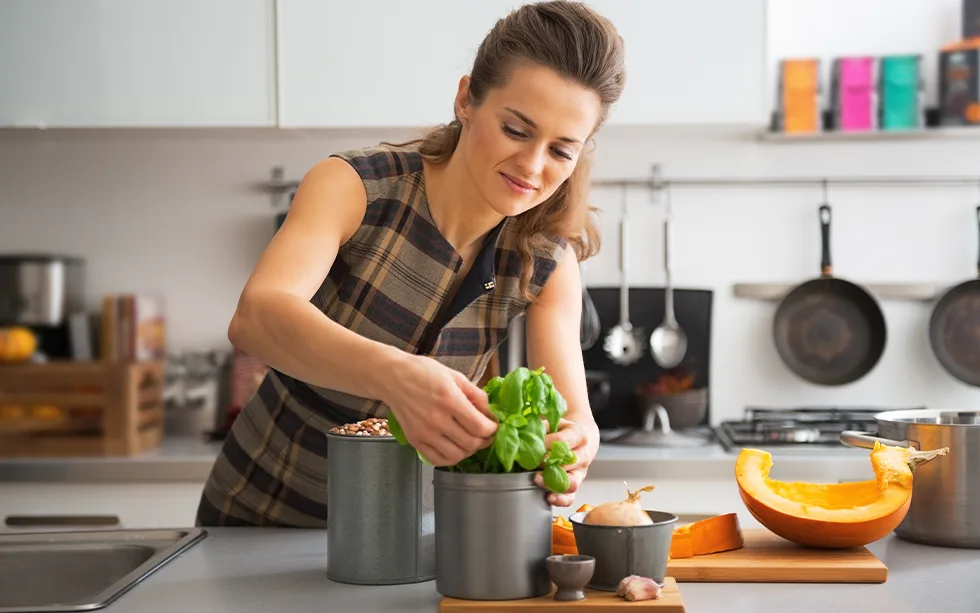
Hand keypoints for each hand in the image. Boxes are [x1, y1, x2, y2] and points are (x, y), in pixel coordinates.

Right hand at [382, 355, 497, 466]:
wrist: (393, 377)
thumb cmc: (424, 372)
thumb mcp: (455, 376)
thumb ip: (476, 395)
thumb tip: (491, 413)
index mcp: (450, 400)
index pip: (480, 427)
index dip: (492, 429)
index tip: (493, 426)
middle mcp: (437, 420)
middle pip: (471, 443)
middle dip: (484, 440)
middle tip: (486, 434)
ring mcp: (425, 433)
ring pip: (457, 456)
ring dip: (469, 451)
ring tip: (471, 441)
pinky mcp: (415, 440)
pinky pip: (438, 460)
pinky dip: (451, 458)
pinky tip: (455, 448)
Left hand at [534, 418, 596, 506]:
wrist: (582, 439)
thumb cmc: (565, 431)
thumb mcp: (555, 422)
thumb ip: (541, 427)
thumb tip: (521, 433)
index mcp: (579, 436)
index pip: (563, 441)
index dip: (547, 444)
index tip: (535, 446)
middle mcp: (582, 455)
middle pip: (568, 462)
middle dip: (548, 464)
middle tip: (533, 464)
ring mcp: (580, 472)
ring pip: (572, 482)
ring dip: (553, 483)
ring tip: (538, 479)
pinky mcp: (576, 484)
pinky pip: (571, 496)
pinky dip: (561, 499)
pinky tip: (549, 497)